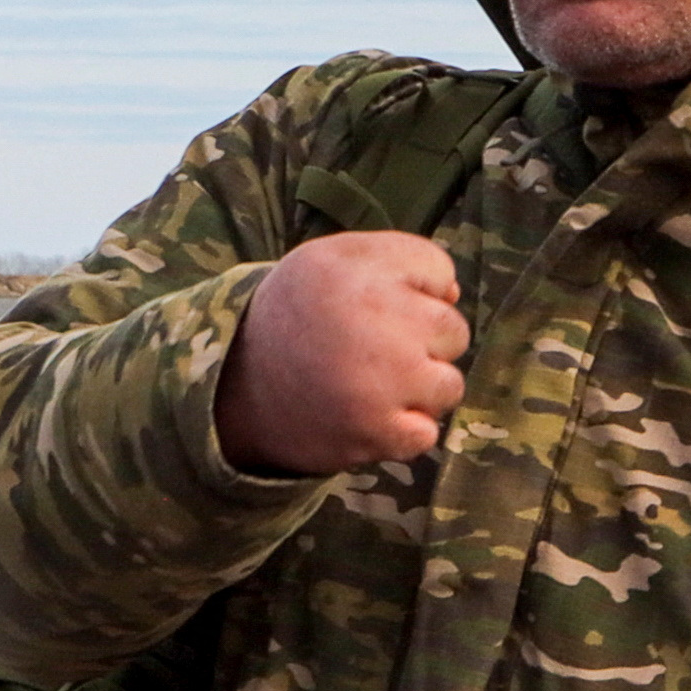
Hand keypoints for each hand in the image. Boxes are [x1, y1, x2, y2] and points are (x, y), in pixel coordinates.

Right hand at [216, 231, 467, 475]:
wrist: (236, 384)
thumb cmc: (302, 314)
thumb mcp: (337, 259)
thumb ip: (404, 257)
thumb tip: (453, 294)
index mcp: (356, 271)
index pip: (439, 272)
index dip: (413, 290)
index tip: (373, 302)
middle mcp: (371, 322)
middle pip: (454, 332)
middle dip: (423, 340)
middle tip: (369, 347)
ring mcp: (376, 383)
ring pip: (449, 385)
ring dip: (420, 388)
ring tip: (370, 381)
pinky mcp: (374, 431)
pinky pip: (427, 433)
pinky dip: (404, 430)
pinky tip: (367, 413)